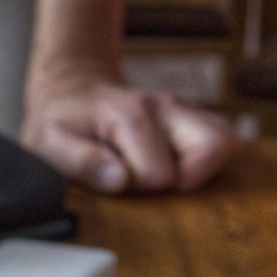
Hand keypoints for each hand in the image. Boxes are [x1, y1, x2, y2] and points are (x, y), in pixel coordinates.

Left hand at [22, 60, 236, 192]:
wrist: (76, 87)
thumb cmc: (62, 119)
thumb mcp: (49, 142)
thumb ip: (82, 161)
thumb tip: (120, 181)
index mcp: (131, 115)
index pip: (160, 173)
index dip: (140, 189)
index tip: (118, 183)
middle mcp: (166, 107)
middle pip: (214, 146)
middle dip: (189, 179)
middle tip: (153, 185)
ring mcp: (184, 109)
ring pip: (227, 139)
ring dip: (206, 168)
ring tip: (170, 177)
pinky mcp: (195, 115)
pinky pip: (225, 136)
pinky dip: (213, 158)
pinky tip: (181, 167)